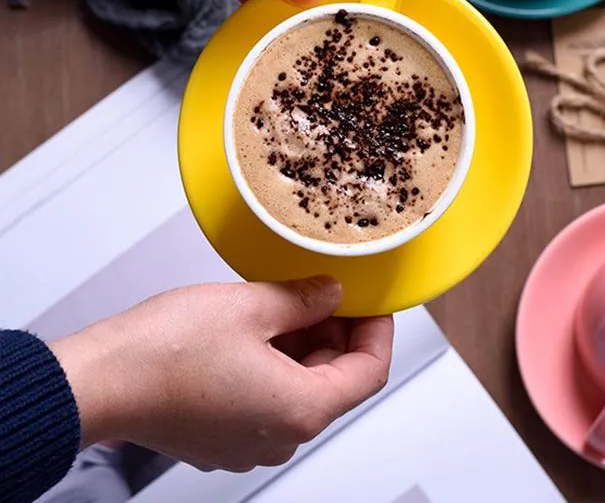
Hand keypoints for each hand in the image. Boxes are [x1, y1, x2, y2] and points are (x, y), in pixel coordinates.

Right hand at [50, 277, 392, 471]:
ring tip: (285, 300)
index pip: (370, 372)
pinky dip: (275, 360)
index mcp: (301, 410)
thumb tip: (331, 293)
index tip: (371, 302)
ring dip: (303, 343)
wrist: (102, 379)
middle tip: (323, 289)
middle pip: (335, 380)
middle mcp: (280, 437)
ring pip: (301, 386)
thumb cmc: (167, 351)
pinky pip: (269, 395)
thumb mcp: (253, 306)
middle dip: (336, 331)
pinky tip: (257, 326)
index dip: (377, 330)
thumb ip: (305, 299)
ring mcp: (250, 441)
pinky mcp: (223, 434)